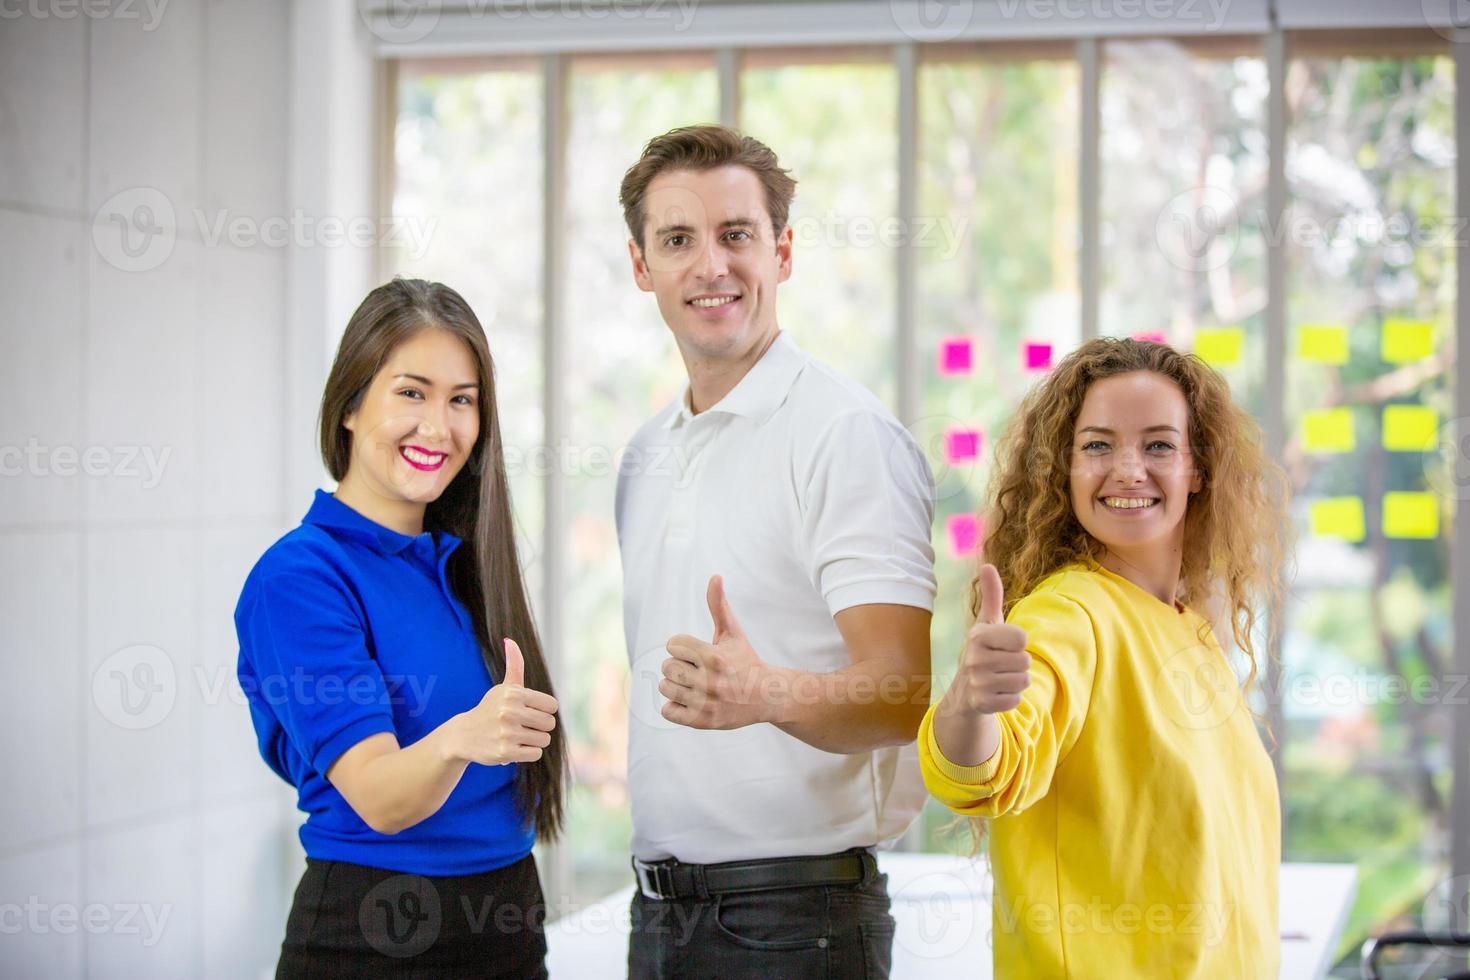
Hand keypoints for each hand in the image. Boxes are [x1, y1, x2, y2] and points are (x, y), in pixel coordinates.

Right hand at [450, 639, 557, 764]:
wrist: (463, 735)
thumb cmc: (490, 710)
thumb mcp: (502, 688)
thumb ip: (514, 665)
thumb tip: (510, 640)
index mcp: (513, 693)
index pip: (552, 706)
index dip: (544, 710)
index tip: (529, 712)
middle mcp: (510, 711)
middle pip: (550, 723)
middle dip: (539, 727)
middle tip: (523, 726)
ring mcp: (507, 732)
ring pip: (544, 739)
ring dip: (534, 740)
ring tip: (517, 736)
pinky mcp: (505, 752)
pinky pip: (535, 754)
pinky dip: (528, 752)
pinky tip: (514, 747)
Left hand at [660, 575, 779, 730]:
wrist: (765, 696)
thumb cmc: (744, 660)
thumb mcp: (732, 632)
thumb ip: (719, 605)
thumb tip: (715, 576)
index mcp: (714, 657)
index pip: (672, 644)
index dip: (683, 646)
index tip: (697, 652)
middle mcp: (709, 682)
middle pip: (667, 666)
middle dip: (679, 665)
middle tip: (696, 669)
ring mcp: (706, 704)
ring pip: (665, 688)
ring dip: (675, 685)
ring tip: (694, 684)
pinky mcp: (702, 721)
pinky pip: (667, 711)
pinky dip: (674, 706)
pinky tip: (691, 700)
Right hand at [948, 564, 1030, 714]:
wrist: (964, 691)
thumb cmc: (984, 651)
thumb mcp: (987, 624)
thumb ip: (991, 596)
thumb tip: (988, 565)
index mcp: (978, 636)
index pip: (1022, 639)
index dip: (1018, 643)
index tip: (1003, 646)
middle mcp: (974, 658)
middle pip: (1025, 661)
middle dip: (1018, 664)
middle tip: (1000, 665)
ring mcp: (976, 682)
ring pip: (1023, 681)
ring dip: (1016, 682)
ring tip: (999, 679)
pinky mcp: (981, 704)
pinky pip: (1015, 700)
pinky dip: (1010, 699)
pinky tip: (995, 694)